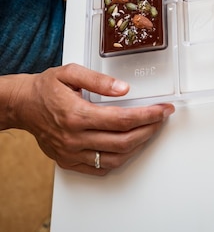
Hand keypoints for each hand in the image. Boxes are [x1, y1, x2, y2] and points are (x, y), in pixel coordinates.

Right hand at [11, 63, 174, 174]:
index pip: (122, 120)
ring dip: (137, 145)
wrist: (23, 105)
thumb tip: (123, 88)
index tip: (163, 109)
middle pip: (123, 141)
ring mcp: (71, 153)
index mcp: (77, 115)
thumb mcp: (71, 72)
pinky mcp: (68, 161)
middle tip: (161, 118)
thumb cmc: (46, 87)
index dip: (148, 115)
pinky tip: (128, 146)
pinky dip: (119, 159)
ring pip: (114, 158)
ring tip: (149, 130)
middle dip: (149, 129)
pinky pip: (99, 168)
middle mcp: (75, 138)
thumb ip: (98, 79)